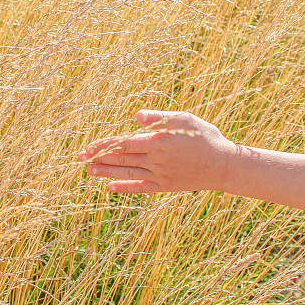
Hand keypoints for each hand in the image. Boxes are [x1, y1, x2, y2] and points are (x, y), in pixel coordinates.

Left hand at [77, 110, 234, 192]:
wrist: (224, 165)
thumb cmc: (205, 137)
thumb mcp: (184, 119)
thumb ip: (159, 118)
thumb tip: (136, 116)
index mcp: (158, 141)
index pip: (124, 143)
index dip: (105, 145)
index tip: (88, 147)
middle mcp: (156, 160)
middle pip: (122, 159)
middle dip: (99, 158)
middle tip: (80, 159)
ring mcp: (160, 175)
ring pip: (128, 173)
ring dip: (107, 173)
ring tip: (89, 171)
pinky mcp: (166, 186)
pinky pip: (141, 187)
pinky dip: (125, 187)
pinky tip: (111, 187)